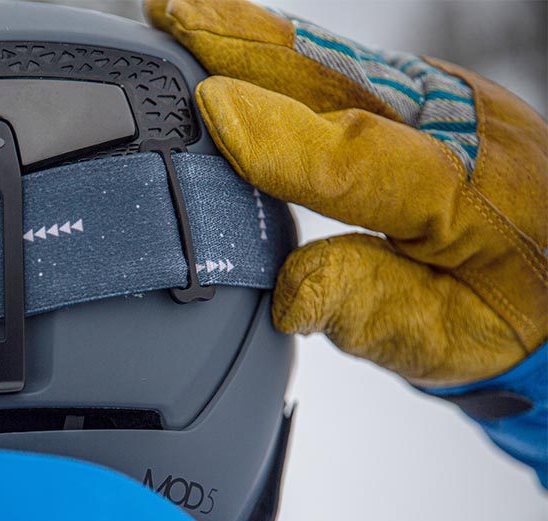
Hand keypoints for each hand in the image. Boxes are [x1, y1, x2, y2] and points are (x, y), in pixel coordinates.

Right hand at [146, 0, 546, 386]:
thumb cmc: (500, 312)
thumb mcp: (438, 337)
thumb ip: (364, 309)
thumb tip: (288, 292)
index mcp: (461, 196)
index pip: (356, 158)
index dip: (277, 135)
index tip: (208, 107)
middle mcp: (454, 127)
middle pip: (338, 76)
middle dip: (248, 45)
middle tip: (172, 18)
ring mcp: (440, 100)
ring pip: (333, 58)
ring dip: (254, 36)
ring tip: (183, 17)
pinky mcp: (423, 93)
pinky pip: (341, 64)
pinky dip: (281, 51)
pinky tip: (238, 44)